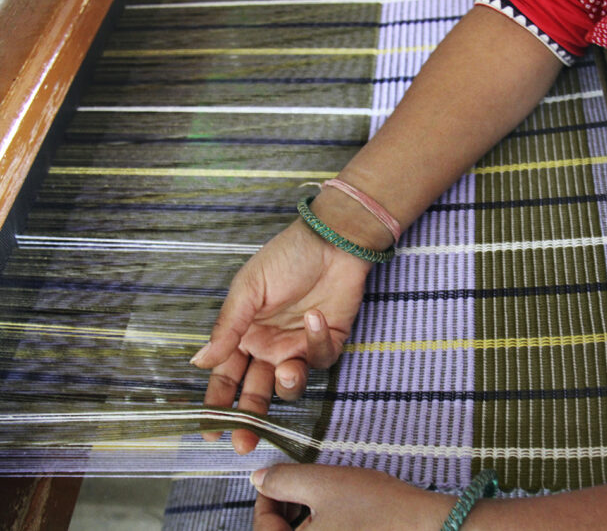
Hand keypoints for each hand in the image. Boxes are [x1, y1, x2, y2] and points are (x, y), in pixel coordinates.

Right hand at [191, 218, 372, 453]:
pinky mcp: (327, 342)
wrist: (331, 241)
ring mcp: (298, 346)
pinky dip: (316, 343)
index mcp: (244, 334)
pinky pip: (320, 360)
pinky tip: (315, 318)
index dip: (218, 404)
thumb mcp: (247, 290)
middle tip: (244, 441)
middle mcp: (269, 346)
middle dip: (250, 419)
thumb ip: (226, 329)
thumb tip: (199, 362)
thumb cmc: (285, 258)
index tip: (210, 432)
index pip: (227, 376)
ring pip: (290, 384)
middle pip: (256, 391)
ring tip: (287, 370)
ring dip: (287, 384)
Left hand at [250, 464, 455, 530]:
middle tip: (305, 487)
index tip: (279, 478)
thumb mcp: (325, 484)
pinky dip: (326, 530)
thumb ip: (285, 480)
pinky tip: (343, 518)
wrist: (429, 529)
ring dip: (306, 523)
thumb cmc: (379, 510)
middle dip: (286, 511)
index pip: (262, 527)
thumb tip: (259, 480)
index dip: (267, 497)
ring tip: (328, 501)